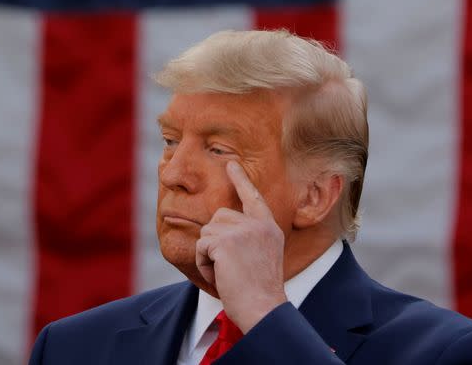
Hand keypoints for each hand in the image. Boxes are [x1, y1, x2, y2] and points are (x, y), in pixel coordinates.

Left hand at [195, 161, 288, 332]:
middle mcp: (258, 224)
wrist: (263, 308)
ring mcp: (243, 231)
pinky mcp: (226, 242)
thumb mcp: (262, 254)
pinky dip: (204, 263)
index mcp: (269, 227)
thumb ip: (249, 235)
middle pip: (219, 216)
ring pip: (207, 231)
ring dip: (209, 254)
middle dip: (215, 240)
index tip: (232, 164)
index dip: (241, 180)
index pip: (253, 197)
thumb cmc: (259, 290)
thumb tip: (219, 223)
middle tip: (230, 266)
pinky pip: (201, 246)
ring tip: (227, 273)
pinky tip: (219, 276)